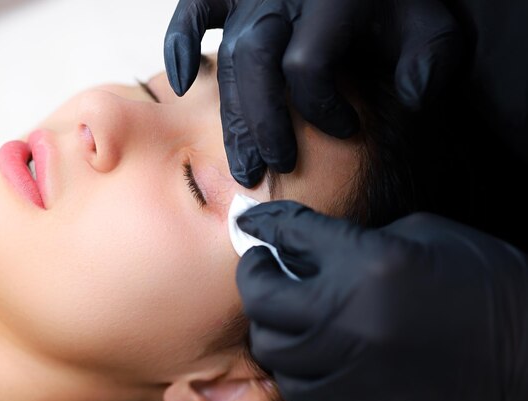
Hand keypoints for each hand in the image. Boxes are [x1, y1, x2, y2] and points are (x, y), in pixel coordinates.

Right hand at [164, 0, 461, 187]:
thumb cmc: (401, 7)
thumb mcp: (435, 27)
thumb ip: (433, 59)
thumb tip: (411, 96)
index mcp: (337, 0)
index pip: (308, 64)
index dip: (322, 108)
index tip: (347, 130)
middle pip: (256, 64)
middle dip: (262, 124)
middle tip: (272, 170)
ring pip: (230, 54)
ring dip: (233, 114)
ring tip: (243, 163)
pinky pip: (195, 10)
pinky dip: (180, 43)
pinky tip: (178, 83)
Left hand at [236, 201, 527, 400]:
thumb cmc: (481, 279)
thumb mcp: (418, 236)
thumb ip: (353, 241)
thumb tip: (306, 248)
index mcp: (369, 263)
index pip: (291, 233)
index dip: (264, 224)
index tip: (251, 223)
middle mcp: (350, 317)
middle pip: (263, 296)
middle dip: (255, 275)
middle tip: (263, 266)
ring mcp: (351, 367)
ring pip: (273, 350)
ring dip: (270, 325)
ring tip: (282, 311)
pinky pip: (300, 389)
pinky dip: (293, 365)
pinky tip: (306, 349)